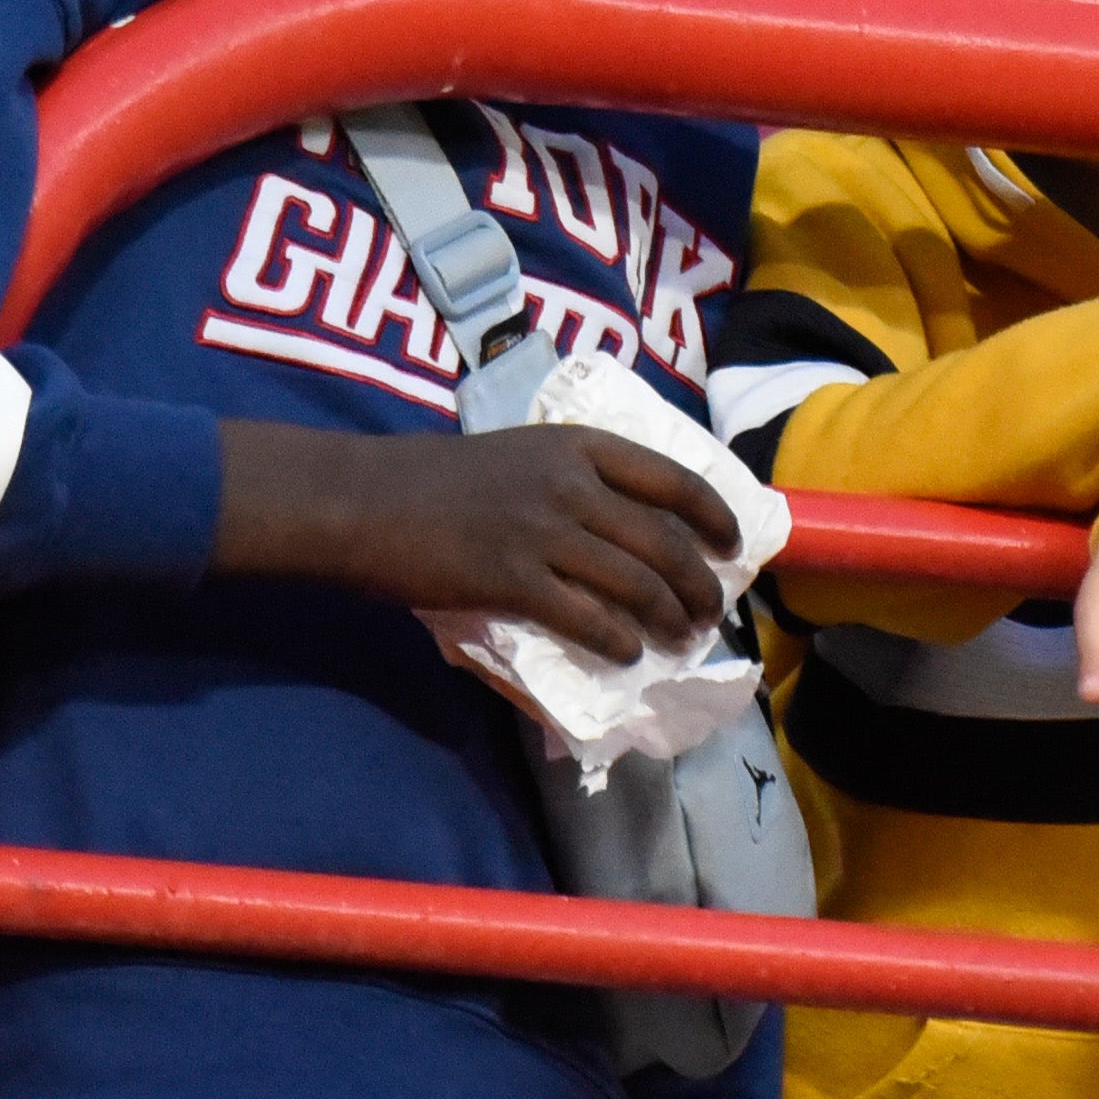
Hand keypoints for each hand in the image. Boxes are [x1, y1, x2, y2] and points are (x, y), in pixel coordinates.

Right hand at [213, 418, 736, 660]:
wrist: (365, 499)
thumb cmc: (436, 478)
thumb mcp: (519, 455)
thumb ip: (572, 481)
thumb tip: (624, 528)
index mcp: (578, 446)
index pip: (674, 477)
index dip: (715, 514)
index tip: (733, 544)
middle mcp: (572, 486)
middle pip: (665, 539)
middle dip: (700, 582)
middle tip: (712, 611)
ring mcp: (543, 532)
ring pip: (636, 582)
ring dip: (669, 617)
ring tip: (682, 638)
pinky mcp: (513, 580)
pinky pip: (586, 617)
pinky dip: (617, 639)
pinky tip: (627, 652)